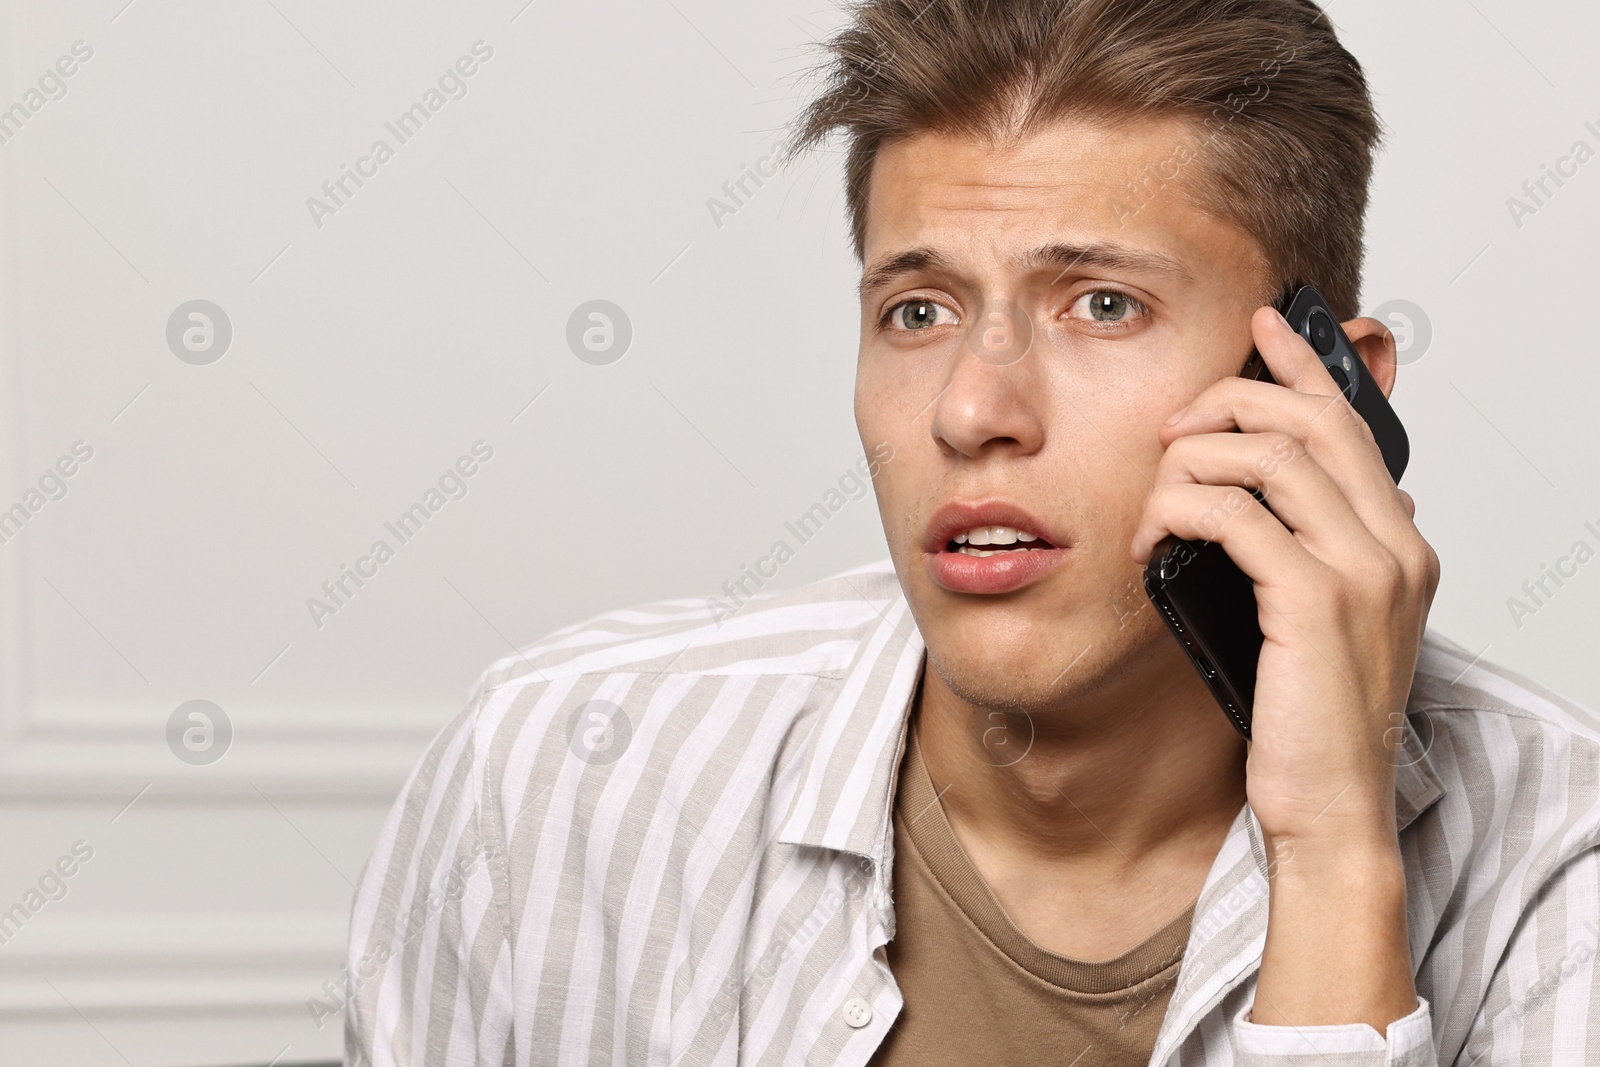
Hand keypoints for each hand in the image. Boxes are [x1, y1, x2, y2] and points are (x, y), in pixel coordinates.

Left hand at [1129, 303, 1440, 1029]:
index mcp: (1398, 543)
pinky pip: (1236, 516)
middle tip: (1173, 427)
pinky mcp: (1316, 601)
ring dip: (1190, 466)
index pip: (1353, 423)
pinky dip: (1178, 513)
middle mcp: (1395, 545)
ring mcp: (1363, 570)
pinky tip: (1149, 544)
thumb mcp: (1309, 624)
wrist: (1331, 811)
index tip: (1261, 327)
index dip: (1304, 365)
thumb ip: (1298, 558)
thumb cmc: (1311, 722)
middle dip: (1231, 403)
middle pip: (1311, 420)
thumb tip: (1245, 511)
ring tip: (1150, 505)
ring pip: (1268, 457)